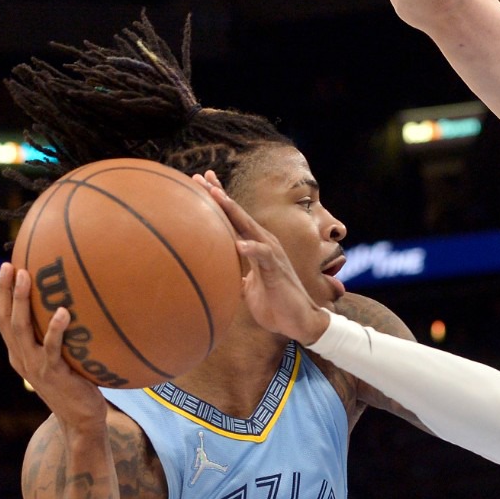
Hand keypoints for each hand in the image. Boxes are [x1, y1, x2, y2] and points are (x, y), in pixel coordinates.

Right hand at [0, 262, 107, 431]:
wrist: (81, 419)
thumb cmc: (75, 384)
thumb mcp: (60, 358)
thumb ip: (58, 337)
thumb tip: (74, 303)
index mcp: (19, 353)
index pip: (3, 319)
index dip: (2, 294)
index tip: (5, 268)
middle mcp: (22, 358)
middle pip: (6, 320)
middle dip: (6, 291)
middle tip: (11, 266)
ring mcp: (35, 366)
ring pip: (21, 329)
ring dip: (21, 302)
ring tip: (27, 277)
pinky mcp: (54, 373)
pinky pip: (52, 348)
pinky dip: (55, 329)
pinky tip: (64, 312)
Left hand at [194, 173, 330, 343]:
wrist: (299, 321)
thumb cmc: (276, 304)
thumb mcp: (249, 288)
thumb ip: (237, 276)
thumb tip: (218, 277)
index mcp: (256, 247)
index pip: (235, 219)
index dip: (220, 201)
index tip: (200, 182)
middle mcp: (264, 244)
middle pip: (239, 214)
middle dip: (220, 195)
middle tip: (201, 177)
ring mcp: (272, 254)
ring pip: (250, 227)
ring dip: (234, 211)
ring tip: (217, 196)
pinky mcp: (277, 269)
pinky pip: (264, 255)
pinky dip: (252, 248)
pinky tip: (239, 244)